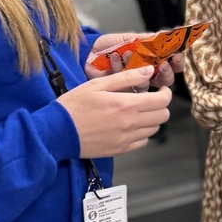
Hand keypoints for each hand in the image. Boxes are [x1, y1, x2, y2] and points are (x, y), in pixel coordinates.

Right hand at [56, 67, 171, 156]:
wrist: (56, 132)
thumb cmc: (74, 106)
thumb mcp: (97, 85)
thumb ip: (126, 77)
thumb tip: (148, 71)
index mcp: (126, 105)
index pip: (162, 101)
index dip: (166, 93)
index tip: (160, 89)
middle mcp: (130, 124)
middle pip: (163, 116)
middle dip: (161, 105)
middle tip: (150, 99)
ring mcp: (126, 139)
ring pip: (154, 129)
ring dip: (151, 119)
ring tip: (138, 111)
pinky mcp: (121, 149)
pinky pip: (142, 141)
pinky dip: (142, 133)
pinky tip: (130, 125)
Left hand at [85, 32, 184, 88]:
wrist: (88, 52)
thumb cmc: (109, 45)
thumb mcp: (130, 38)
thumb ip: (148, 38)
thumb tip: (167, 33)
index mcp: (152, 60)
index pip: (172, 65)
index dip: (177, 62)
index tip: (176, 56)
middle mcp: (146, 74)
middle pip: (166, 79)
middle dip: (166, 72)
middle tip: (161, 64)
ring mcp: (134, 84)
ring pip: (148, 85)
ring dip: (140, 70)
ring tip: (129, 55)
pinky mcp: (121, 91)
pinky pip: (127, 85)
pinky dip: (120, 68)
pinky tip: (114, 57)